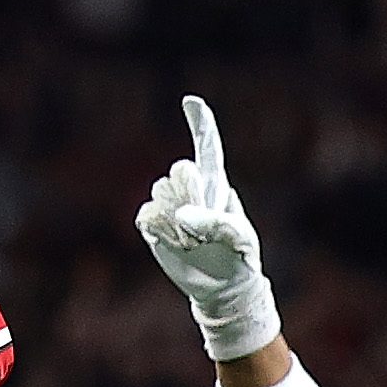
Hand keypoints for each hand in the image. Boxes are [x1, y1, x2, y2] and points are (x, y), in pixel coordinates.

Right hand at [135, 95, 279, 359]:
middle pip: (179, 171)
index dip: (200, 123)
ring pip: (161, 192)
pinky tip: (177, 244)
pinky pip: (147, 215)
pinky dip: (161, 232)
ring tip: (193, 241)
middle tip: (204, 229)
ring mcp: (169, 205)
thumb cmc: (238, 257)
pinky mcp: (153, 224)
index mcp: (216, 183)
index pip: (207, 147)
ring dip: (177, 221)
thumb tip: (182, 216)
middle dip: (191, 196)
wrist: (220, 286)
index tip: (190, 100)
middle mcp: (190, 188)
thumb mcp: (240, 239)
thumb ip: (215, 222)